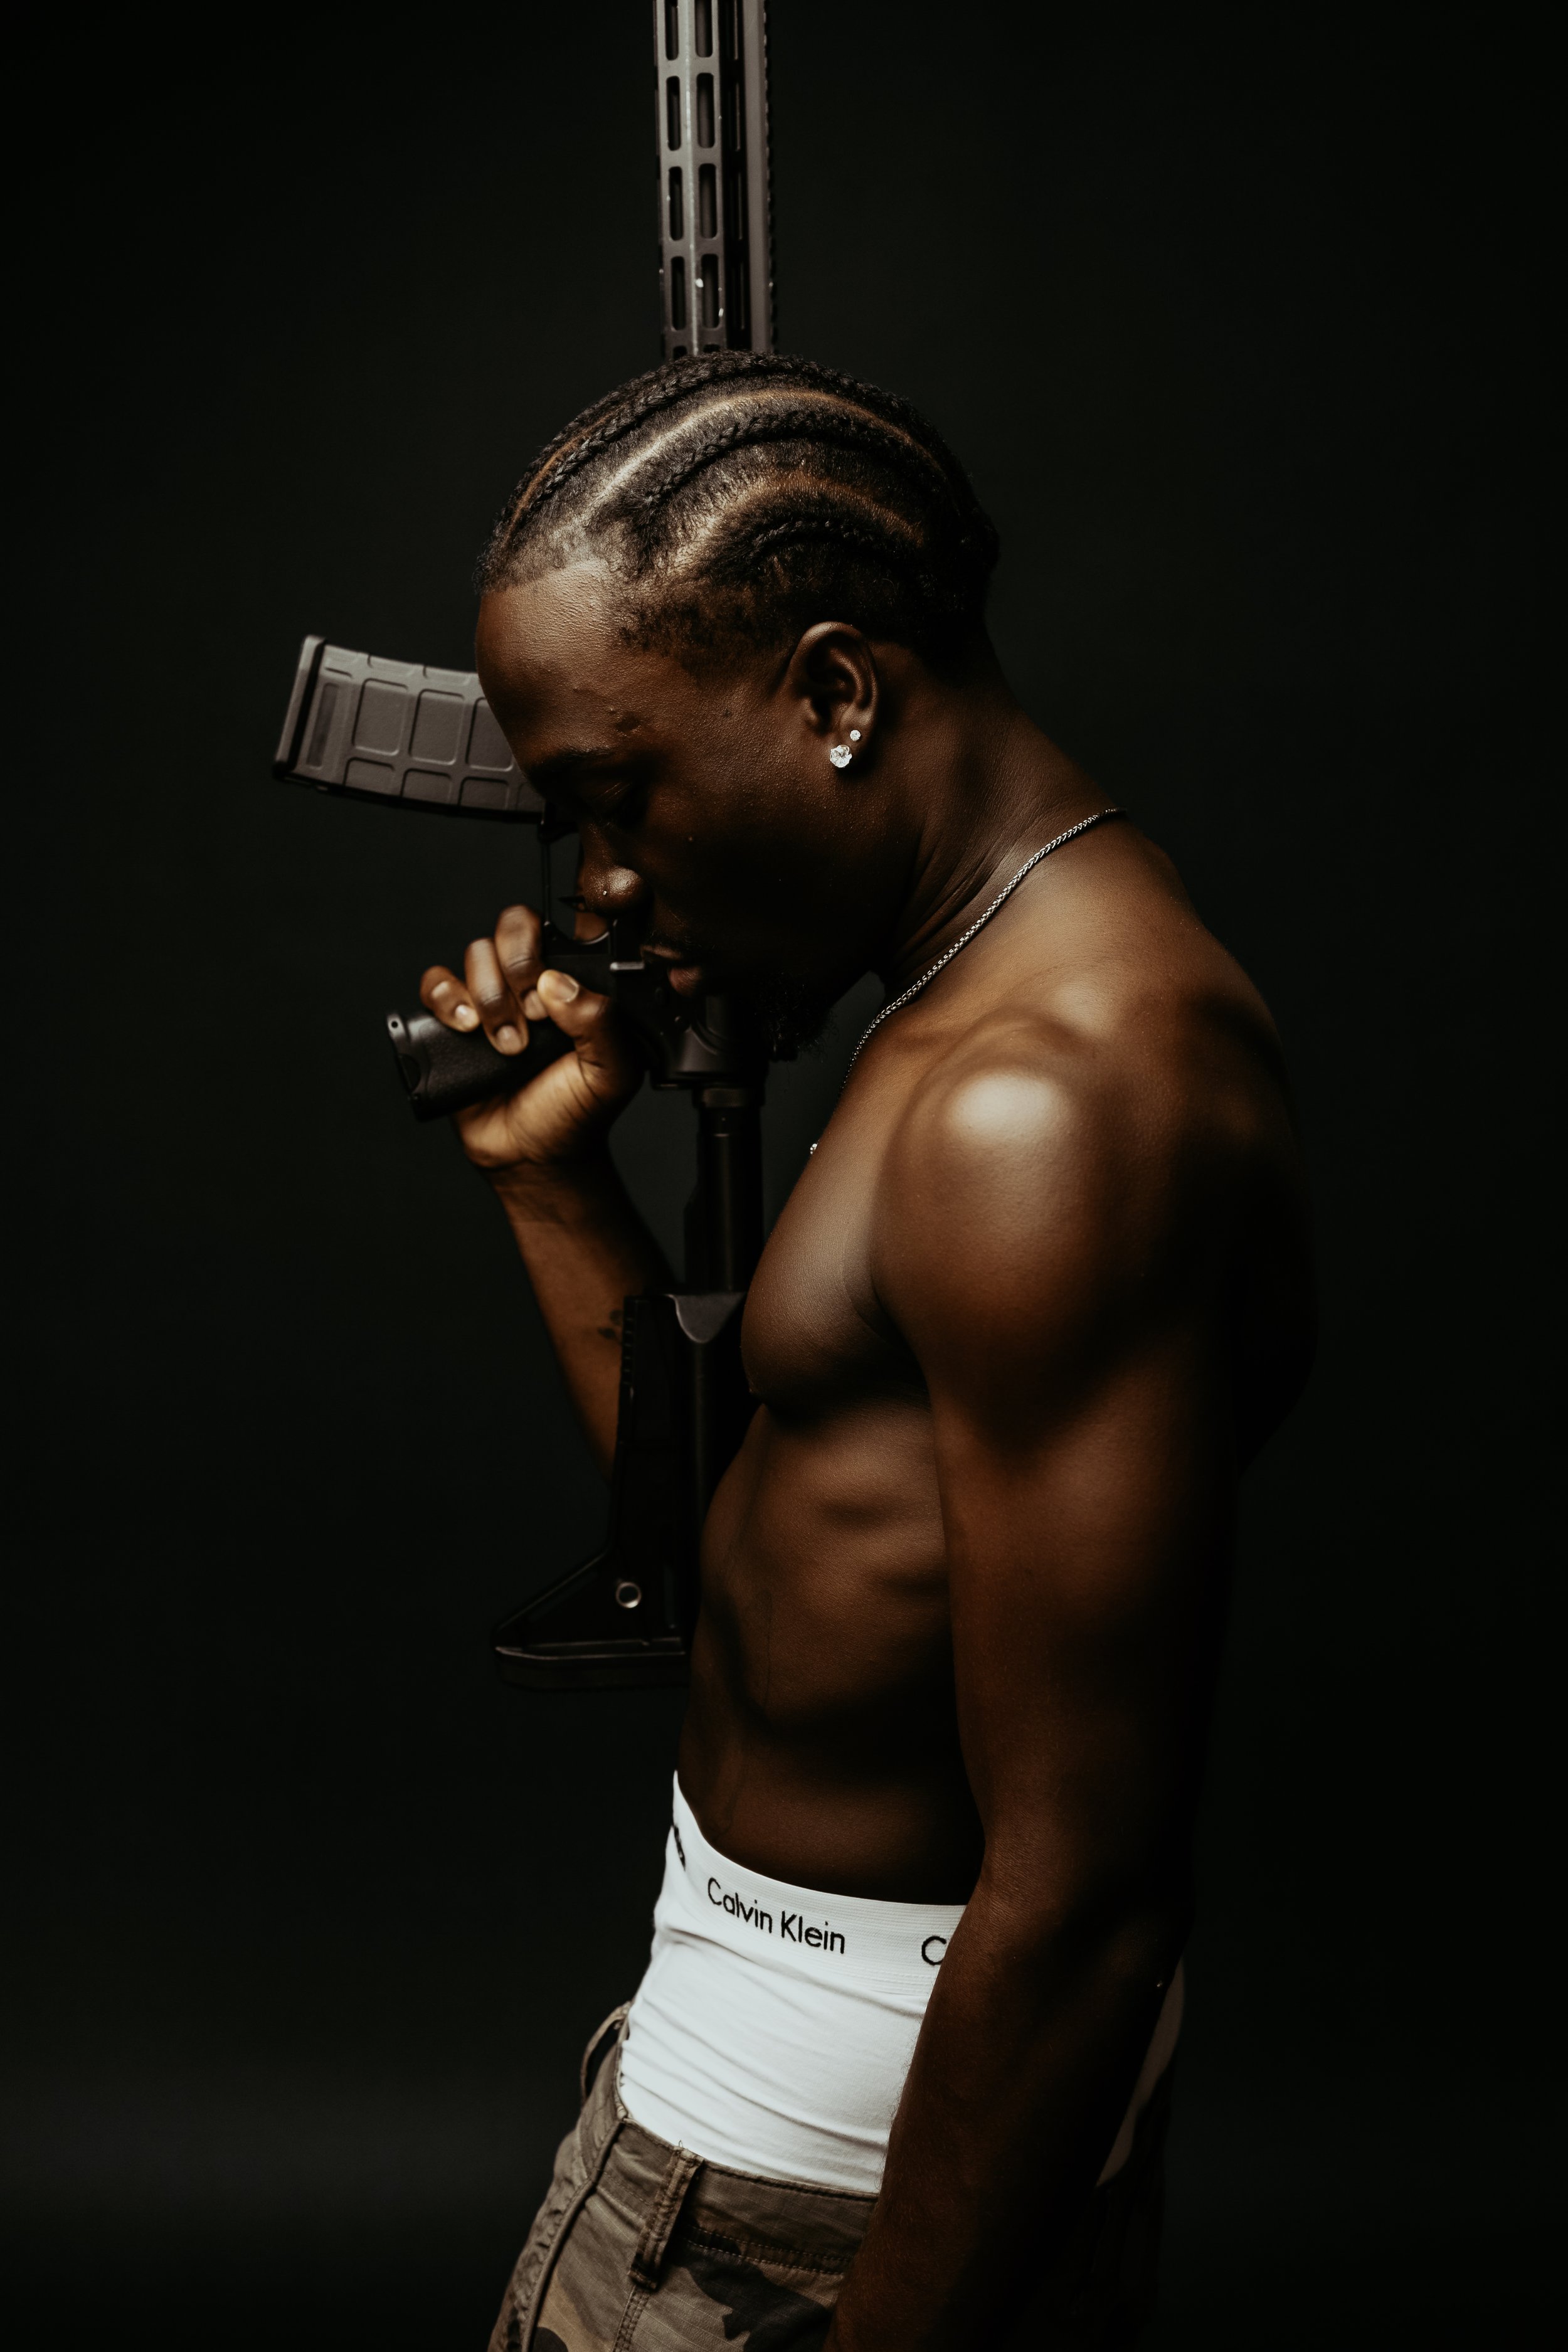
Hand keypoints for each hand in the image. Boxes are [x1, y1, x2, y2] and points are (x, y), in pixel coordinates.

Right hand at [418, 904, 642, 1173]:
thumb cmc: (576, 1111)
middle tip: (535, 1017)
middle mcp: (530, 981)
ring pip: (476, 953)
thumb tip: (556, 982)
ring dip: (490, 997)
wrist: (533, 1155)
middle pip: (512, 927)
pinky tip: (466, 1028)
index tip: (555, 984)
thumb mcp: (612, 1072)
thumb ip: (601, 1021)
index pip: (561, 926)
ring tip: (508, 1046)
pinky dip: (446, 998)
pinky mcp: (453, 1019)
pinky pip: (435, 982)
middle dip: (519, 968)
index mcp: (573, 982)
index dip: (555, 943)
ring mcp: (491, 997)